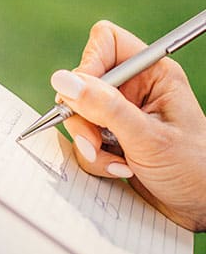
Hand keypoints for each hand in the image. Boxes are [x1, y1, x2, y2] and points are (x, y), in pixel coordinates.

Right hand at [50, 19, 205, 230]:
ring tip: (116, 163)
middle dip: (83, 118)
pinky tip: (119, 170)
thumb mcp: (147, 137)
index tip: (84, 96)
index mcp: (151, 74)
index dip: (89, 64)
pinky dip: (94, 160)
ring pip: (77, 117)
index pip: (106, 43)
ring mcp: (119, 116)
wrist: (201, 210)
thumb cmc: (193, 170)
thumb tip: (63, 80)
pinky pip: (82, 142)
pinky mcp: (110, 140)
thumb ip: (104, 107)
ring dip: (89, 145)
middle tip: (95, 141)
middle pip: (82, 84)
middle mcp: (133, 90)